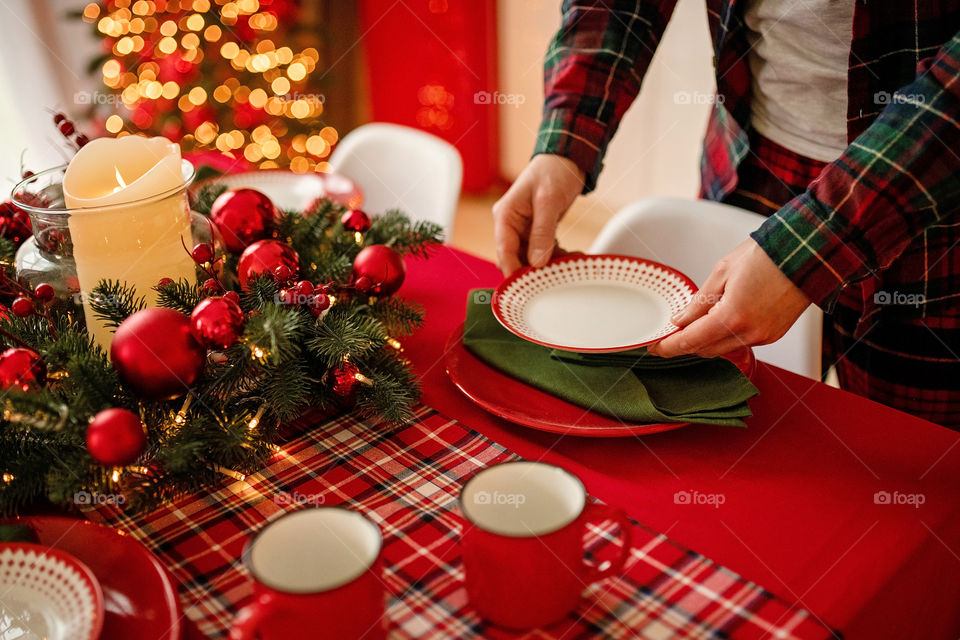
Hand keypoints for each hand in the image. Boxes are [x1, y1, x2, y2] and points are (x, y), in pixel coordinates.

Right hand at [493, 154, 584, 274]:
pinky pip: (543, 251)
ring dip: (548, 265)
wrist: (567, 159)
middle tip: (553, 279)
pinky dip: (556, 257)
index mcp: (505, 215)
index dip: (513, 271)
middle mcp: (511, 224)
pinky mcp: (537, 231)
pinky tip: (572, 257)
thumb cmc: (553, 171)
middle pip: (516, 258)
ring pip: (531, 257)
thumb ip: (542, 232)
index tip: (526, 287)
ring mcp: (524, 229)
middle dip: (533, 270)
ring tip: (569, 265)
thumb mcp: (548, 201)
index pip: (504, 250)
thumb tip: (536, 261)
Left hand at [647, 239, 811, 357]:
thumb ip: (699, 301)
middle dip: (685, 344)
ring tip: (690, 327)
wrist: (808, 253)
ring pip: (722, 349)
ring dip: (704, 342)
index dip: (669, 346)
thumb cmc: (768, 255)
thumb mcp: (722, 272)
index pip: (691, 341)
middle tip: (668, 335)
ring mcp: (764, 337)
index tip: (655, 347)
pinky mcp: (773, 335)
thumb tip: (680, 319)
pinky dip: (724, 337)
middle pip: (705, 350)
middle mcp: (749, 333)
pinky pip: (740, 343)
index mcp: (732, 317)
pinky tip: (716, 323)